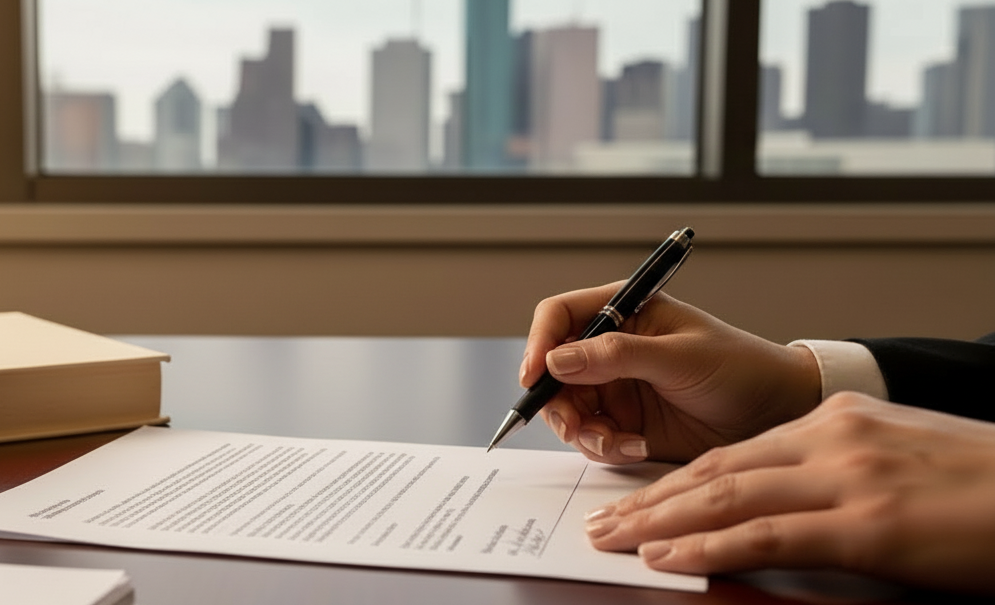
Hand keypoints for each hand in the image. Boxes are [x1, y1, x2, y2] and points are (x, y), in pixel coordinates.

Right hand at [520, 282, 821, 463]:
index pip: (559, 317)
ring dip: (582, 430)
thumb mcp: (679, 357)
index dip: (539, 343)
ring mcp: (616, 387)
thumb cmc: (740, 367)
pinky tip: (637, 448)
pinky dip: (604, 448)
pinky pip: (592, 438)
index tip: (536, 375)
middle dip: (558, 400)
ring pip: (567, 409)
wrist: (777, 413)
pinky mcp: (625, 424)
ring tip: (617, 441)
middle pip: (553, 370)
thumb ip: (617, 355)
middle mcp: (611, 348)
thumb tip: (557, 358)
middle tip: (577, 424)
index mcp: (624, 312)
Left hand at [584, 392, 994, 594]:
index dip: (677, 481)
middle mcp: (831, 439)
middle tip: (604, 520)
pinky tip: (668, 558)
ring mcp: (847, 478)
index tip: (638, 500)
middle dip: (651, 499)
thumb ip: (834, 469)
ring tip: (613, 538)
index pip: (735, 452)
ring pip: (726, 497)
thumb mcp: (897, 457)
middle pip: (717, 471)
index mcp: (835, 421)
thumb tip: (780, 499)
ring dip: (659, 521)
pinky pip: (766, 535)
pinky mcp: (867, 525)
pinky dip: (708, 548)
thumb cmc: (981, 484)